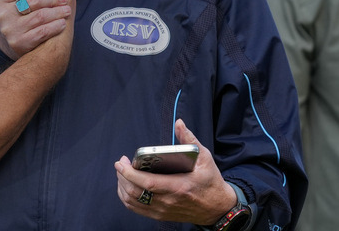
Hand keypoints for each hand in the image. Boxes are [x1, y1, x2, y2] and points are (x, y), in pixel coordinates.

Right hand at [0, 0, 73, 58]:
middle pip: (33, 1)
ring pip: (40, 16)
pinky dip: (55, 26)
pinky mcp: (19, 43)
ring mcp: (9, 30)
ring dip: (58, 12)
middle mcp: (0, 14)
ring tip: (66, 10)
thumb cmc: (19, 11)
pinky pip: (43, 32)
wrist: (12, 41)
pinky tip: (62, 23)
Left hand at [114, 119, 237, 224]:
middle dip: (122, 176)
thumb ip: (189, 140)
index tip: (121, 162)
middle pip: (135, 192)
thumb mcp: (205, 158)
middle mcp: (168, 201)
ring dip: (122, 186)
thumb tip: (179, 123)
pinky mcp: (160, 215)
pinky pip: (136, 209)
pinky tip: (126, 186)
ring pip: (132, 202)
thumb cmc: (210, 182)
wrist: (217, 208)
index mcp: (178, 187)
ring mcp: (163, 210)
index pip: (147, 183)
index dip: (129, 173)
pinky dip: (126, 197)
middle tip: (122, 163)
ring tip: (123, 173)